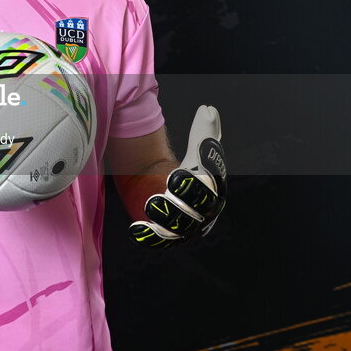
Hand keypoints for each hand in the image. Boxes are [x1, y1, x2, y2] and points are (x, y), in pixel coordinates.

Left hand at [129, 105, 226, 247]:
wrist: (160, 185)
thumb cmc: (184, 168)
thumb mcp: (195, 149)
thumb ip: (203, 131)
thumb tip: (209, 110)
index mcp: (213, 191)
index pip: (209, 190)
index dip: (196, 184)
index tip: (178, 173)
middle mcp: (202, 213)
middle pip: (197, 212)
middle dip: (184, 200)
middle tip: (168, 184)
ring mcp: (184, 226)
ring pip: (179, 227)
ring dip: (166, 216)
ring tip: (152, 201)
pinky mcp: (165, 235)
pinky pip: (159, 240)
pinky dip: (149, 235)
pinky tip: (137, 227)